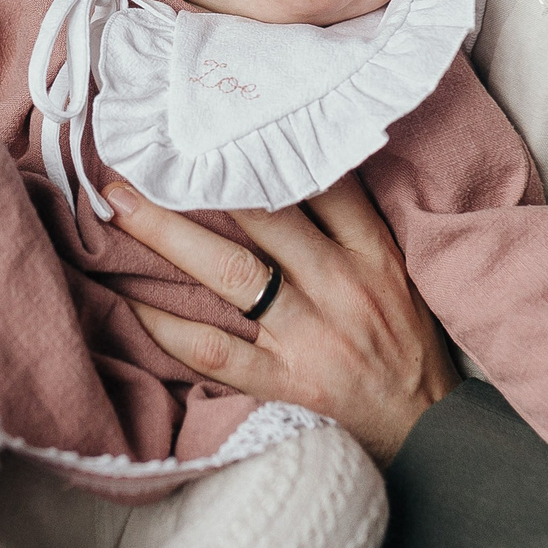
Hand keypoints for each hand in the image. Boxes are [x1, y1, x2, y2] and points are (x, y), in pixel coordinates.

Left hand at [105, 176, 454, 466]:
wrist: (426, 426)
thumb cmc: (403, 339)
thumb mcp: (394, 269)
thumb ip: (348, 223)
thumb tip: (288, 167)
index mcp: (370, 249)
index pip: (319, 182)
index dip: (263, 147)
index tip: (213, 121)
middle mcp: (340, 283)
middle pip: (262, 218)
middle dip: (200, 182)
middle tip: (145, 154)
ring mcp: (311, 334)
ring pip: (231, 274)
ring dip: (169, 236)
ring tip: (121, 206)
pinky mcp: (287, 382)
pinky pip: (214, 351)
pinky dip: (167, 326)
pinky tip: (130, 302)